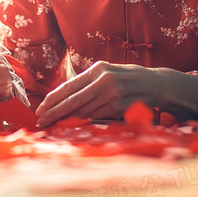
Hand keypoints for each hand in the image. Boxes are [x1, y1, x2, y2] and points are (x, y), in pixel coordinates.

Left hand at [34, 61, 163, 127]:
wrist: (157, 84)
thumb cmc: (128, 78)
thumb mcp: (108, 72)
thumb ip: (89, 82)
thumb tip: (64, 96)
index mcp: (97, 69)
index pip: (68, 86)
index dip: (52, 99)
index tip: (40, 108)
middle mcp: (103, 79)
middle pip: (72, 100)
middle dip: (54, 112)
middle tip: (40, 121)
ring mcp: (112, 93)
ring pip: (83, 111)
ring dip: (66, 120)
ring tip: (52, 126)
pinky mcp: (120, 106)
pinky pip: (97, 117)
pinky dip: (83, 123)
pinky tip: (72, 127)